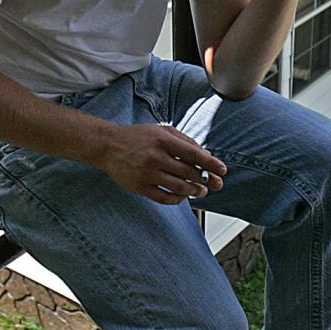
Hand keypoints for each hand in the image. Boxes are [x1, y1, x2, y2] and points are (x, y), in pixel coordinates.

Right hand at [91, 123, 226, 204]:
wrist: (107, 145)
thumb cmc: (137, 136)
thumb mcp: (161, 130)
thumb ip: (184, 141)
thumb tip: (206, 155)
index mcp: (162, 140)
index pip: (194, 154)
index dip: (211, 164)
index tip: (222, 170)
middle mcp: (155, 157)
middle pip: (189, 172)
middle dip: (206, 179)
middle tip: (215, 183)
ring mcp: (147, 174)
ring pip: (179, 187)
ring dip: (194, 191)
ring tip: (201, 191)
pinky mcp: (139, 187)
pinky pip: (164, 197)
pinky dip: (177, 199)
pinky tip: (183, 196)